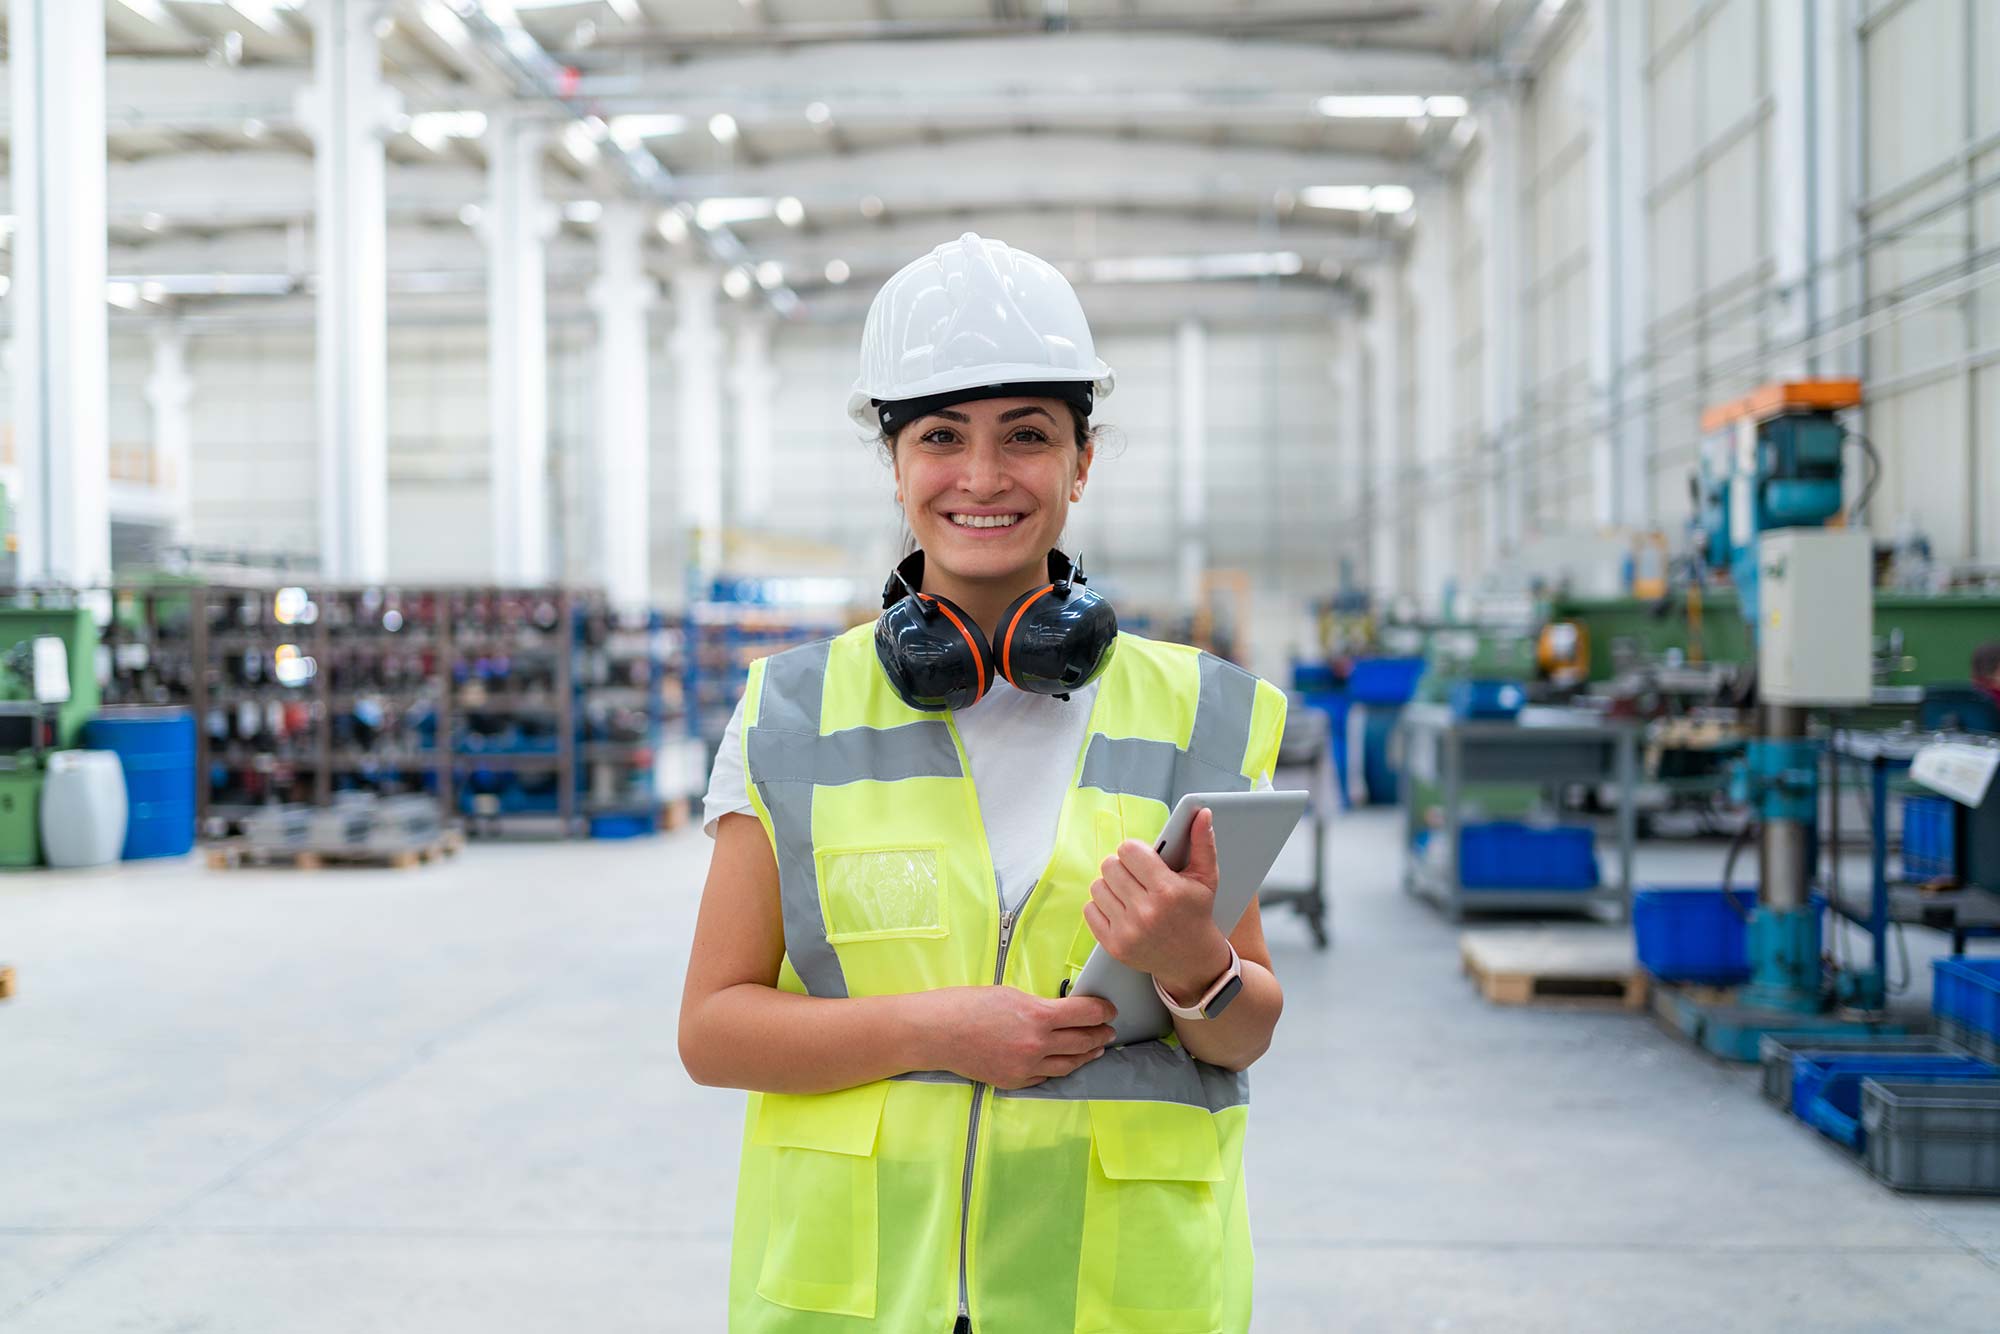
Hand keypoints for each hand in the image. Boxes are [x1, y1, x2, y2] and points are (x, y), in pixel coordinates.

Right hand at [919, 987, 1117, 1089]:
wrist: (936, 1033)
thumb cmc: (968, 1005)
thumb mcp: (1011, 994)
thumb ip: (1040, 1006)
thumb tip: (1063, 1012)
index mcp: (1037, 1016)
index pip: (1086, 1014)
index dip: (1103, 1011)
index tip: (1109, 1009)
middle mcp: (1036, 1045)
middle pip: (1083, 1041)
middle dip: (1100, 1034)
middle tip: (1109, 1029)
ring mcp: (1026, 1067)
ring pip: (1069, 1065)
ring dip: (1086, 1055)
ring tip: (1095, 1049)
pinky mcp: (1014, 1081)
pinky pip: (1046, 1077)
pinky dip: (1058, 1068)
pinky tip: (1064, 1061)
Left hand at [1084, 807, 1233, 1003]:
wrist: (1192, 960)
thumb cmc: (1197, 913)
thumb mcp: (1206, 878)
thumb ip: (1203, 842)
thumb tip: (1202, 813)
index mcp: (1168, 890)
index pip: (1128, 850)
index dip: (1135, 851)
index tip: (1144, 859)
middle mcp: (1146, 912)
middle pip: (1110, 866)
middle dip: (1122, 867)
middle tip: (1136, 876)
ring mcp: (1128, 931)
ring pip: (1097, 886)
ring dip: (1111, 886)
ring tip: (1129, 892)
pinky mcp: (1113, 946)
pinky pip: (1090, 909)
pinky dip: (1101, 906)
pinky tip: (1120, 909)